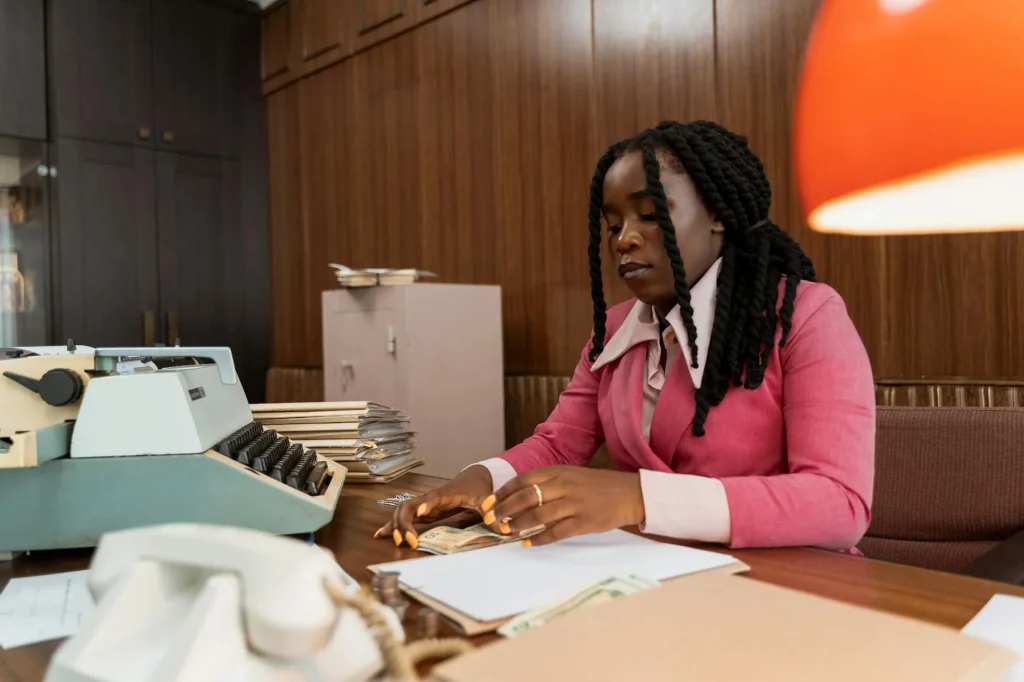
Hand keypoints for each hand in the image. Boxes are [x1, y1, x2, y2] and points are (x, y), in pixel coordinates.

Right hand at [373, 466, 495, 547]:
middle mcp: (430, 498)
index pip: (431, 498)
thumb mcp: (487, 500)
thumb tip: (500, 527)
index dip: (424, 505)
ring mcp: (424, 504)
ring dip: (396, 526)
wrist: (473, 479)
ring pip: (402, 512)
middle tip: (411, 542)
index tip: (420, 514)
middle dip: (404, 523)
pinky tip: (381, 535)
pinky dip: (393, 525)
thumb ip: (492, 512)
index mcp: (445, 494)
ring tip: (396, 542)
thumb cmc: (478, 489)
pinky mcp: (423, 511)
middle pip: (408, 506)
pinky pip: (404, 517)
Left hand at [493, 466, 643, 546]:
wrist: (630, 493)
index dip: (504, 492)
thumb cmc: (597, 486)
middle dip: (505, 509)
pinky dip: (539, 538)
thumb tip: (518, 497)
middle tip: (492, 520)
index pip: (524, 479)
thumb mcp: (571, 475)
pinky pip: (557, 532)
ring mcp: (575, 504)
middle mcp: (564, 485)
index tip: (489, 503)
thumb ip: (548, 483)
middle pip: (527, 496)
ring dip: (518, 524)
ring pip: (539, 514)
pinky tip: (528, 542)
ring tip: (505, 531)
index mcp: (559, 471)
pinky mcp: (584, 521)